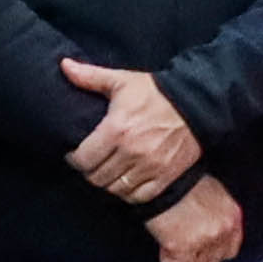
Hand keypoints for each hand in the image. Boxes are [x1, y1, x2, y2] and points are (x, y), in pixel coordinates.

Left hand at [60, 60, 201, 193]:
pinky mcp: (166, 175)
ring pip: (116, 189)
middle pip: (97, 178)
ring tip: (109, 172)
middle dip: (90, 172)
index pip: (83, 160)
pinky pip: (139, 196)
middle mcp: (131, 152)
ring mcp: (150, 166)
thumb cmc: (156, 92)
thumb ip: (90, 77)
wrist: (198, 102)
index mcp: (116, 130)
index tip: (76, 154)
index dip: (74, 159)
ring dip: (109, 183)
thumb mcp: (122, 81)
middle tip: (92, 163)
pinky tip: (127, 182)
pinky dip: (129, 193)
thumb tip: (64, 65)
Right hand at [146, 177, 246, 261]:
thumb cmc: (183, 182)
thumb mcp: (213, 195)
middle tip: (184, 244)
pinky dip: (169, 259)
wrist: (163, 180)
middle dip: (198, 256)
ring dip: (184, 257)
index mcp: (232, 216)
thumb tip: (211, 230)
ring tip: (172, 240)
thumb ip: (218, 216)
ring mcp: (205, 240)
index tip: (203, 249)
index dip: (214, 251)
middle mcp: (222, 230)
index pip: (231, 249)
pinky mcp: (183, 248)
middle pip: (214, 260)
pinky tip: (165, 245)